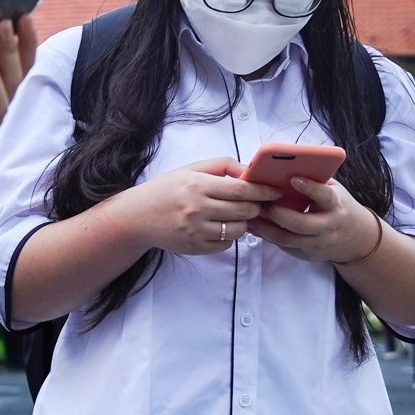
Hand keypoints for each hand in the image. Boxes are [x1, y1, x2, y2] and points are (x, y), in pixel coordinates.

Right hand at [110, 158, 279, 256]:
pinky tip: (223, 226)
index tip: (275, 191)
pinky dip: (230, 236)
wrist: (138, 216)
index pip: (241, 189)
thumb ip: (222, 166)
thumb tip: (249, 171)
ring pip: (238, 230)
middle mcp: (197, 209)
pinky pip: (226, 244)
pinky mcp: (195, 247)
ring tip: (240, 215)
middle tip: (260, 204)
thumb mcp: (191, 169)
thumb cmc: (167, 189)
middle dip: (257, 207)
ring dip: (245, 223)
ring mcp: (196, 231)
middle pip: (243, 210)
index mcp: (198, 185)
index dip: (262, 191)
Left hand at [251, 175, 381, 263]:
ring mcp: (317, 243)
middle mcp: (328, 226)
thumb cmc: (337, 206)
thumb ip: (314, 179)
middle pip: (301, 224)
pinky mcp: (306, 254)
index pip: (324, 196)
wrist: (355, 238)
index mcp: (336, 205)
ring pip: (288, 239)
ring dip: (266, 228)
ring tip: (251, 214)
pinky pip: (283, 246)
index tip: (293, 178)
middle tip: (262, 202)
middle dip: (279, 213)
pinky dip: (266, 236)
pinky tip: (254, 226)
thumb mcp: (333, 189)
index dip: (310, 187)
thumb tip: (283, 165)